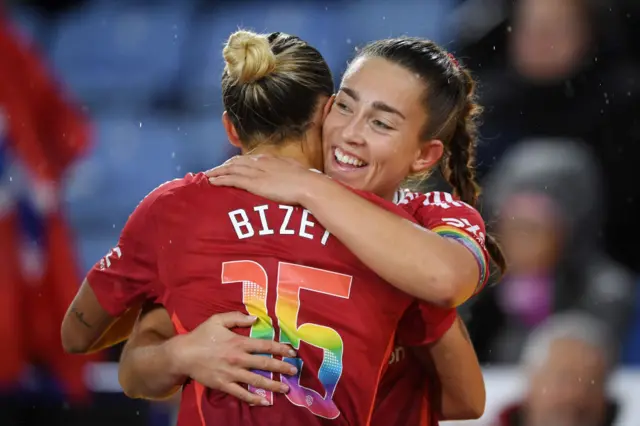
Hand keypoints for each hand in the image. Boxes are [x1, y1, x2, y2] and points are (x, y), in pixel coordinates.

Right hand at [169, 312, 297, 405]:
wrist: (182, 354)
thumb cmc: (201, 335)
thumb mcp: (217, 320)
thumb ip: (237, 317)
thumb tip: (255, 319)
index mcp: (238, 342)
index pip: (265, 345)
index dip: (280, 348)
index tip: (292, 352)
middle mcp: (238, 359)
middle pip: (265, 364)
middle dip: (282, 368)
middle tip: (295, 371)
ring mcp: (231, 373)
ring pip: (256, 381)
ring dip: (273, 385)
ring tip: (286, 389)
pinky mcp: (224, 385)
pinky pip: (241, 394)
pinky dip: (254, 399)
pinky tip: (265, 402)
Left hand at [205, 155, 322, 203]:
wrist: (309, 185)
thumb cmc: (306, 181)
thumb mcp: (293, 170)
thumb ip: (284, 170)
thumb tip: (282, 174)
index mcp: (270, 159)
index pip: (247, 159)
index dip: (235, 162)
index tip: (227, 166)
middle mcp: (260, 162)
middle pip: (236, 162)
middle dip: (223, 166)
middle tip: (212, 171)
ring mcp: (256, 172)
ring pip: (231, 169)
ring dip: (217, 172)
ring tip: (207, 176)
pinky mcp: (254, 183)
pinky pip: (232, 179)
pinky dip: (220, 179)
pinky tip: (212, 181)